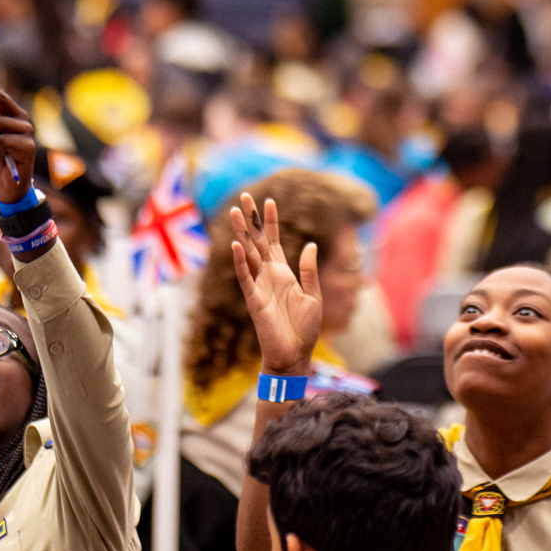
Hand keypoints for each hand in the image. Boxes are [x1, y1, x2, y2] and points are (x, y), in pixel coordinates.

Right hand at [231, 193, 320, 375]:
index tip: (269, 200)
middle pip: (257, 241)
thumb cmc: (305, 328)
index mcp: (283, 273)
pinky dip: (240, 262)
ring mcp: (259, 286)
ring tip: (236, 212)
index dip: (271, 221)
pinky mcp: (254, 300)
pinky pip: (245, 278)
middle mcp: (269, 275)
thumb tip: (310, 245)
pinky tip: (237, 245)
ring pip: (248, 254)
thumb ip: (309, 271)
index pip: (274, 241)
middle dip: (251, 220)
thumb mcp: (314, 296)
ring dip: (242, 233)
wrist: (296, 354)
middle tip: (244, 197)